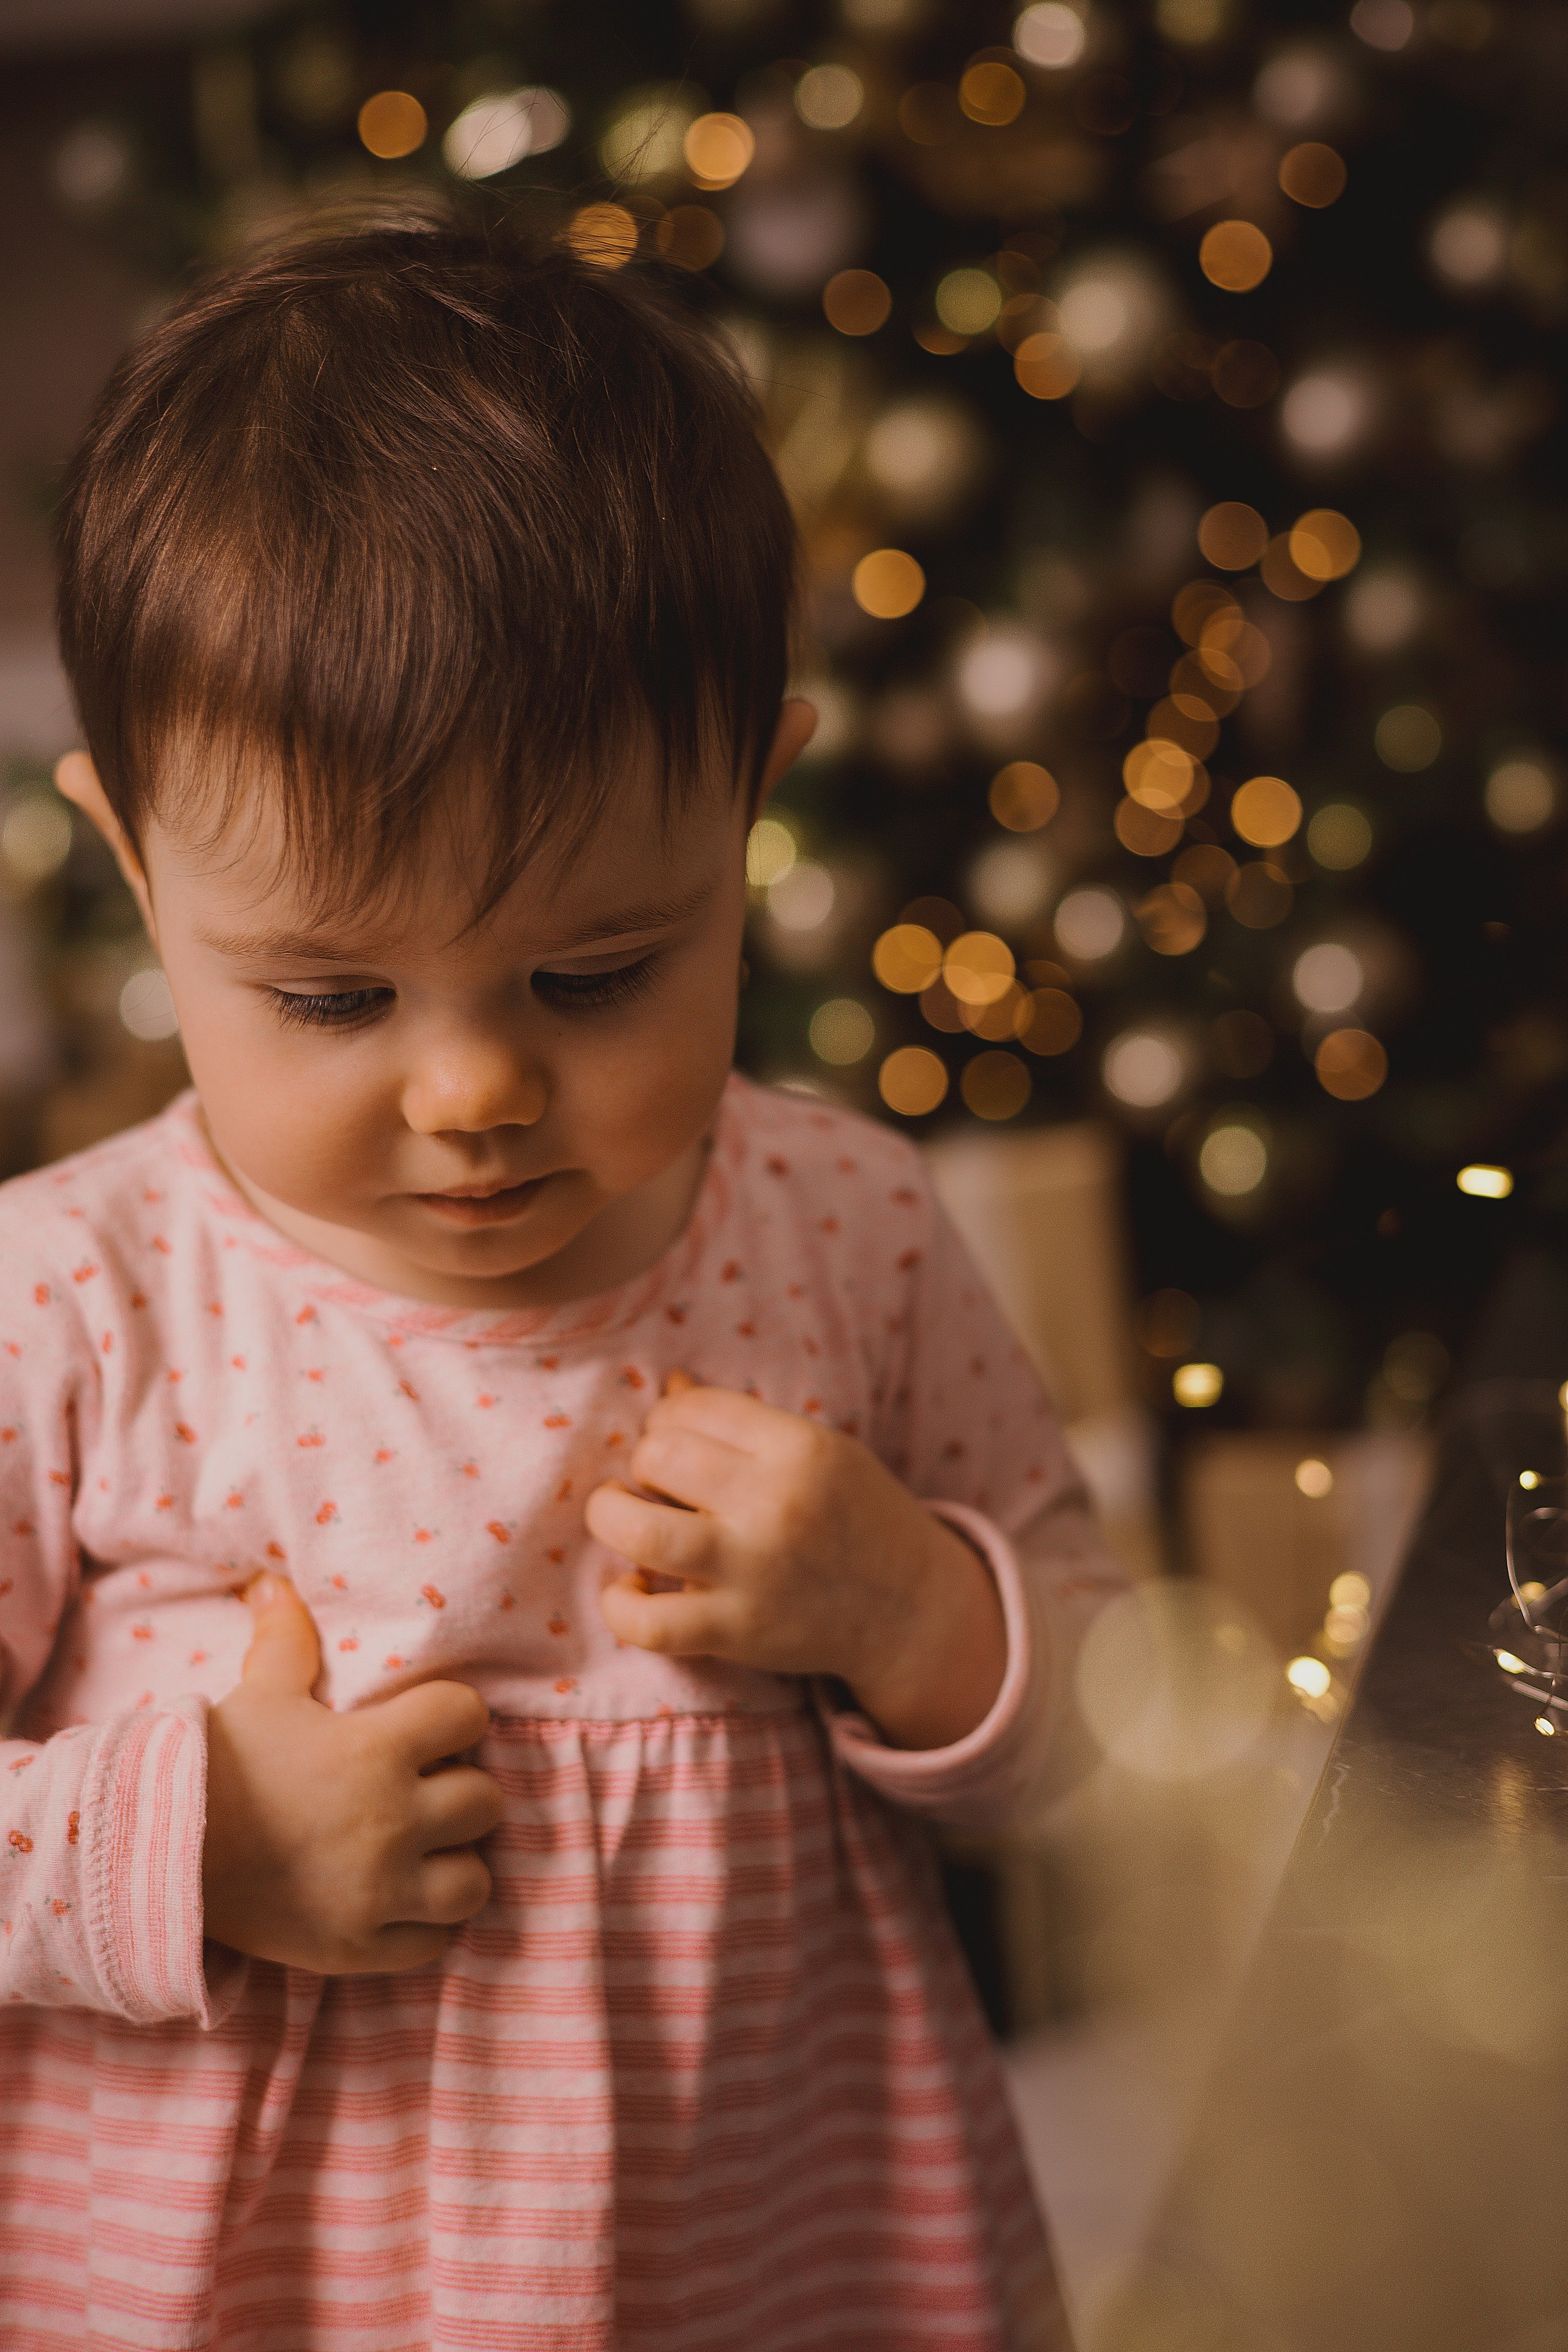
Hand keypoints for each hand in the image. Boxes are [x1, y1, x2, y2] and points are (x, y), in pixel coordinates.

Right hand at [202, 1576, 503, 1974]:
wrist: (158, 1855)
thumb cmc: (215, 1766)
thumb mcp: (257, 1693)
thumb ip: (283, 1638)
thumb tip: (272, 1583)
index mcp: (378, 1750)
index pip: (468, 1715)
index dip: (454, 1716)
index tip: (429, 1727)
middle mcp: (393, 1820)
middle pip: (485, 1800)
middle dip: (460, 1791)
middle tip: (425, 1791)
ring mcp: (380, 1891)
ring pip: (474, 1881)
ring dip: (455, 1863)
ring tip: (424, 1852)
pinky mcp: (360, 1948)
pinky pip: (437, 1942)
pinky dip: (425, 1925)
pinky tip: (397, 1901)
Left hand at [585, 1377, 1006, 1750]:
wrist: (910, 1607)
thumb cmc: (856, 1516)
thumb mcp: (820, 1451)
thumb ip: (744, 1422)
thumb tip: (671, 1385)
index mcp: (799, 1448)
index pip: (693, 1407)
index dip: (669, 1418)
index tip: (679, 1441)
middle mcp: (775, 1504)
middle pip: (657, 1456)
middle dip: (644, 1462)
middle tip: (661, 1482)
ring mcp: (753, 1570)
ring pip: (638, 1529)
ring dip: (611, 1516)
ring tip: (621, 1516)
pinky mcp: (736, 1631)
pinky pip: (649, 1622)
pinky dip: (621, 1606)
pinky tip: (632, 1588)